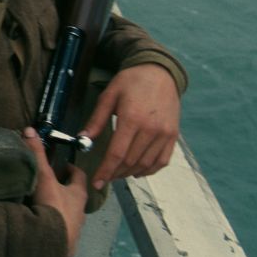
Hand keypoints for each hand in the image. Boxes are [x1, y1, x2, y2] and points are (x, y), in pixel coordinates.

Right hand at [25, 127, 88, 255]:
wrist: (53, 242)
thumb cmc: (53, 207)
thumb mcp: (44, 178)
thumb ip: (37, 155)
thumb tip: (30, 130)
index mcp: (78, 194)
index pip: (79, 177)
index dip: (72, 170)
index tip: (63, 166)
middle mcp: (79, 211)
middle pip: (74, 197)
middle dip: (63, 191)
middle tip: (48, 185)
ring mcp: (74, 229)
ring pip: (68, 215)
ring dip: (58, 210)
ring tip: (41, 205)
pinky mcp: (65, 243)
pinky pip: (60, 232)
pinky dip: (52, 227)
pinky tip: (40, 225)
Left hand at [79, 64, 181, 188]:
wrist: (159, 73)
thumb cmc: (131, 82)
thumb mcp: (109, 96)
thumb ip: (96, 120)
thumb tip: (83, 139)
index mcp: (132, 119)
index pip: (117, 153)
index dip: (105, 171)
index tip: (97, 183)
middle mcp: (151, 129)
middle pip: (131, 162)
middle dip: (115, 173)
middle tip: (104, 177)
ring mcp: (165, 134)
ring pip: (146, 164)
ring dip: (130, 173)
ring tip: (117, 174)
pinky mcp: (173, 135)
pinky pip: (162, 161)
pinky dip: (149, 170)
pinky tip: (137, 170)